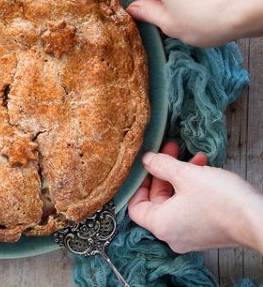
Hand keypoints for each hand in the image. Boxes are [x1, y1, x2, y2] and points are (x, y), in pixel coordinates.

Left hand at [128, 141, 262, 253]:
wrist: (258, 219)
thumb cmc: (221, 201)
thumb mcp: (185, 174)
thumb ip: (160, 165)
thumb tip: (146, 160)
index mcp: (161, 225)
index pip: (135, 207)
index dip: (137, 184)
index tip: (143, 167)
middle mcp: (173, 234)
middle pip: (156, 199)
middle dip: (163, 171)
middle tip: (168, 150)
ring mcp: (190, 234)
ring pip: (175, 199)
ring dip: (180, 175)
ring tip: (191, 155)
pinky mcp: (206, 230)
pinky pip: (190, 205)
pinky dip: (192, 186)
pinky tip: (202, 166)